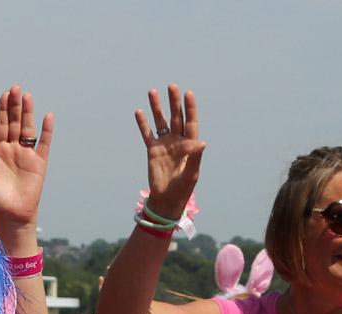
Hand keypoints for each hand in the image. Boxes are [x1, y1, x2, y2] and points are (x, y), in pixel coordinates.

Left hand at [0, 85, 52, 239]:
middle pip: (15, 123)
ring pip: (28, 129)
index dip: (3, 111)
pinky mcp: (39, 163)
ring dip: (28, 113)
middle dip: (15, 106)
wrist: (11, 215)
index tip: (4, 95)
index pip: (1, 126)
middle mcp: (13, 150)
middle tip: (16, 89)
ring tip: (28, 97)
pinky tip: (47, 117)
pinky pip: (43, 144)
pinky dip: (46, 131)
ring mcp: (27, 156)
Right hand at [136, 84, 204, 219]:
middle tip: (172, 86)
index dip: (190, 108)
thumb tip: (202, 142)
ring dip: (157, 107)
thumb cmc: (182, 188)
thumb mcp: (191, 173)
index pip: (190, 122)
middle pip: (176, 117)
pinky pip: (147, 134)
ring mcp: (164, 144)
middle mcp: (177, 141)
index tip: (188, 94)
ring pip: (161, 121)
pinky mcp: (152, 150)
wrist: (166, 199)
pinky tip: (139, 111)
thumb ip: (195, 156)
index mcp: (190, 145)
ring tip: (152, 91)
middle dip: (174, 102)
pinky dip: (143, 123)